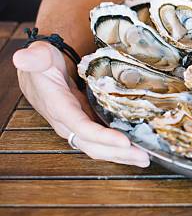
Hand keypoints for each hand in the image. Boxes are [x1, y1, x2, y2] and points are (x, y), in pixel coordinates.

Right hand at [13, 42, 149, 166]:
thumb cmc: (42, 62)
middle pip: (93, 145)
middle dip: (118, 153)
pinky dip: (118, 147)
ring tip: (144, 159)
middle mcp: (67, 122)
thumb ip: (34, 58)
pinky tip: (136, 148)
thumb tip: (22, 58)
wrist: (38, 69)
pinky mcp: (86, 122)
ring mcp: (77, 124)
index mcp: (58, 107)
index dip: (102, 137)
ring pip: (98, 146)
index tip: (124, 141)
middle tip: (144, 157)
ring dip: (121, 154)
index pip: (81, 127)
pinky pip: (101, 140)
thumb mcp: (39, 56)